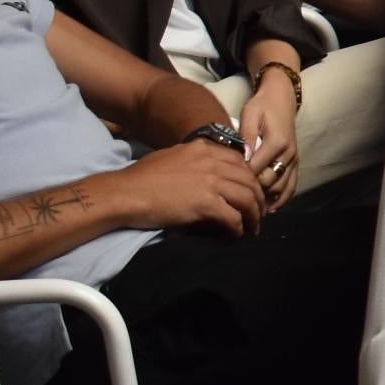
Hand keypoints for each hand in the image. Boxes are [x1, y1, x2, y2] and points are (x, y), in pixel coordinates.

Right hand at [115, 142, 264, 236]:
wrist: (124, 193)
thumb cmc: (140, 178)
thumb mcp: (171, 157)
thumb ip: (192, 160)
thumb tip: (205, 174)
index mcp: (203, 149)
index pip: (240, 161)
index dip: (249, 178)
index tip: (251, 191)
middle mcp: (211, 161)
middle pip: (249, 179)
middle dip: (258, 197)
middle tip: (259, 212)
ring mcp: (210, 182)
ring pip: (247, 198)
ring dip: (254, 215)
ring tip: (253, 227)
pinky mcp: (206, 203)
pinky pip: (233, 217)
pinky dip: (238, 228)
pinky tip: (235, 235)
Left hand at [237, 70, 299, 211]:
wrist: (281, 99)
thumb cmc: (262, 106)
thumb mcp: (250, 114)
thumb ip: (246, 135)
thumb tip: (243, 157)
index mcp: (277, 142)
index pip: (256, 168)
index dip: (240, 178)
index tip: (224, 185)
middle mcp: (288, 154)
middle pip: (268, 182)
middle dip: (250, 191)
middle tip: (232, 197)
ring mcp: (294, 160)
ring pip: (280, 187)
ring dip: (265, 198)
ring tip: (247, 207)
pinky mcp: (296, 163)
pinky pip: (291, 186)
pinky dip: (282, 199)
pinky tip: (269, 209)